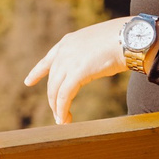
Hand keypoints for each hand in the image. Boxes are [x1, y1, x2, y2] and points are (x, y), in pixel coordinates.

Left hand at [23, 19, 137, 125]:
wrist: (130, 37)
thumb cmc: (122, 40)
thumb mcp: (98, 45)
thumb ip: (90, 55)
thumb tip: (95, 64)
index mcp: (69, 42)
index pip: (48, 60)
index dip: (37, 72)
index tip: (28, 81)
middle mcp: (64, 51)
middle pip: (52, 80)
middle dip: (53, 99)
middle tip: (58, 114)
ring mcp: (69, 61)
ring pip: (56, 90)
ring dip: (58, 107)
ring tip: (62, 120)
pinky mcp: (77, 73)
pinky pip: (65, 96)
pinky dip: (63, 109)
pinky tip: (65, 119)